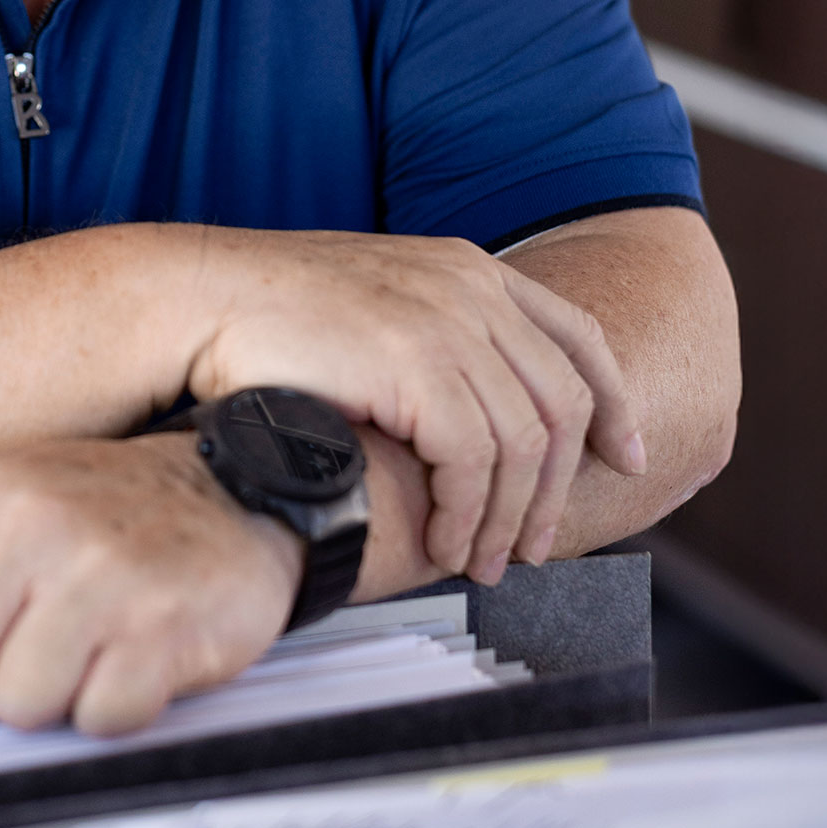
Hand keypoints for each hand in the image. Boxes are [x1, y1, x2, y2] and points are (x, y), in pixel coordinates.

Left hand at [0, 434, 301, 734]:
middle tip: (23, 641)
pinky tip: (130, 657)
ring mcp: (96, 570)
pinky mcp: (159, 624)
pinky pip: (94, 720)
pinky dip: (108, 709)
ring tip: (82, 646)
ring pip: (13, 704)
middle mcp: (29, 519)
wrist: (236, 485)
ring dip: (46, 698)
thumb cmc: (103, 504)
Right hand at [182, 229, 644, 582]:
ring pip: (524, 444)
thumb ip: (433, 340)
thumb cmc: (266, 317)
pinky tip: (442, 540)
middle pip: (563, 402)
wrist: (198, 301)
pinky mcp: (416, 362)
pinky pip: (475, 460)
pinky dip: (467, 513)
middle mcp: (468, 285)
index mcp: (464, 265)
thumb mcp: (375, 309)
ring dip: (508, 518)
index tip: (627, 458)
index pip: (577, 335)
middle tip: (534, 548)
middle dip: (557, 489)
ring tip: (479, 561)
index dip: (615, 403)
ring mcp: (446, 320)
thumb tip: (471, 418)